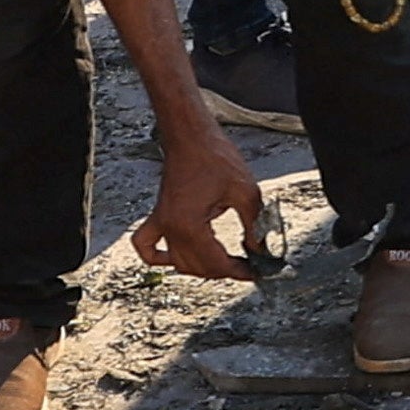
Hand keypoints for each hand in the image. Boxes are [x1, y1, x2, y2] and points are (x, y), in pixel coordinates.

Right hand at [133, 133, 274, 285]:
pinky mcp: (158, 215)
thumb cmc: (214, 157)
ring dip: (201, 268)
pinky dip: (161, 258)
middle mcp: (170, 227)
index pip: (214, 263)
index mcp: (189, 224)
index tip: (256, 271)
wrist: (191, 137)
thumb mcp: (246, 193)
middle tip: (248, 266)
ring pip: (177, 263)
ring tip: (227, 262)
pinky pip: (147, 247)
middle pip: (196, 267)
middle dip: (224, 271)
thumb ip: (256, 226)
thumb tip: (262, 251)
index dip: (239, 271)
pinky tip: (179, 258)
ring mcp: (161, 222)